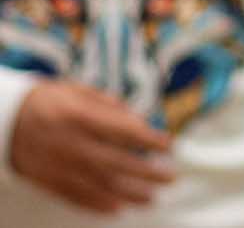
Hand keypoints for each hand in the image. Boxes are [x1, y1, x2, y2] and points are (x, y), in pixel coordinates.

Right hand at [10, 80, 174, 212]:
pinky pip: (77, 197)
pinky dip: (99, 205)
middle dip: (148, 172)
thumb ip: (109, 105)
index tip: (169, 145)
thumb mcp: (78, 91)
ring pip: (100, 185)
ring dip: (130, 194)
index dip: (150, 141)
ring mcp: (60, 166)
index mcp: (81, 118)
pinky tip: (118, 209)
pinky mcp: (49, 181)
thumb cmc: (47, 102)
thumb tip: (138, 120)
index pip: (125, 132)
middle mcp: (72, 145)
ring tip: (152, 197)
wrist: (5, 121)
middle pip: (118, 163)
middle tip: (170, 177)